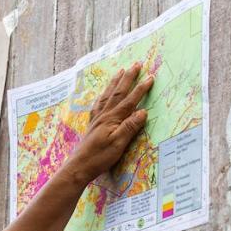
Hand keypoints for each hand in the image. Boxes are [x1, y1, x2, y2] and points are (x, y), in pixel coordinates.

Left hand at [62, 62, 153, 184]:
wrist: (80, 166)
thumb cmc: (100, 157)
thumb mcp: (119, 144)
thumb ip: (130, 127)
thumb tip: (143, 111)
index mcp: (112, 118)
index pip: (130, 100)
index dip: (140, 89)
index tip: (150, 77)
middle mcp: (104, 115)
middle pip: (118, 92)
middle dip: (128, 78)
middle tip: (136, 65)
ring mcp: (97, 118)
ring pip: (107, 95)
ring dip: (115, 82)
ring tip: (120, 71)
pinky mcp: (92, 124)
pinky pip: (98, 104)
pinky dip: (103, 95)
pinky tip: (103, 94)